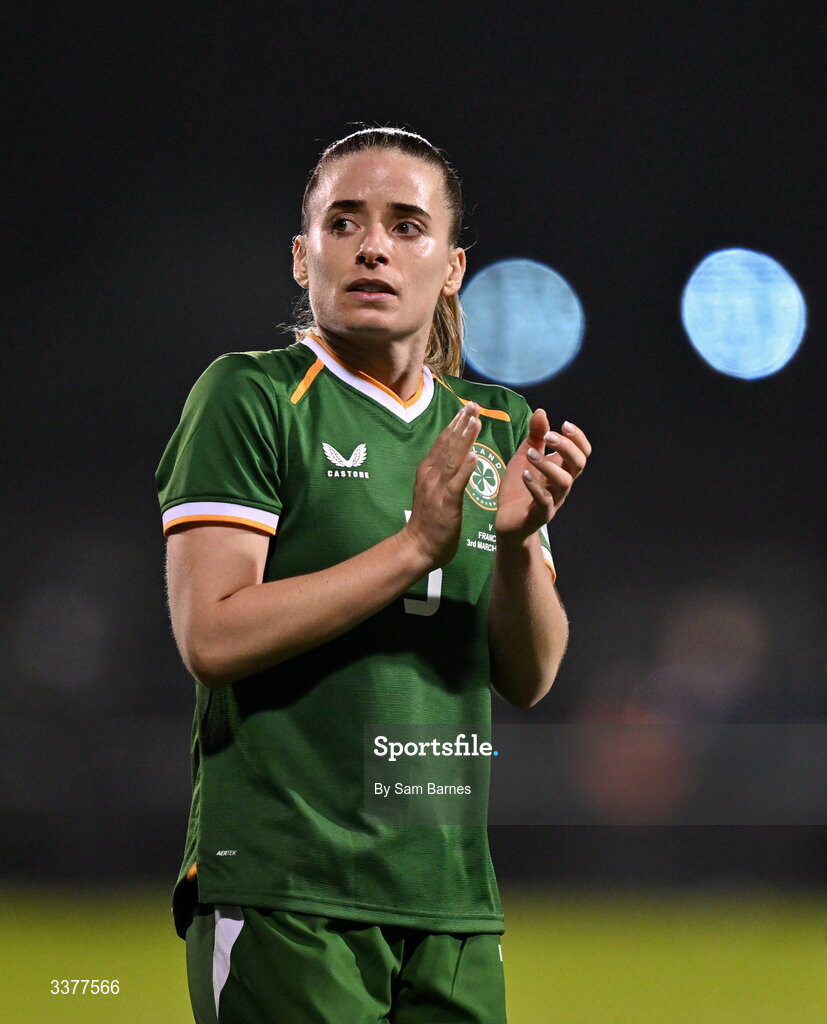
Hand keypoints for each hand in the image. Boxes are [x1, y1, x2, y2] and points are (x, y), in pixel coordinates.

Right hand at [403, 403, 481, 568]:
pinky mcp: (445, 503)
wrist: (418, 547)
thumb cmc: (428, 521)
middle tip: (474, 405)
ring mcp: (437, 488)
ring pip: (452, 458)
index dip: (455, 424)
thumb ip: (440, 474)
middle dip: (461, 423)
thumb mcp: (431, 490)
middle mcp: (430, 474)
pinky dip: (465, 469)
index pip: (443, 442)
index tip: (466, 408)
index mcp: (428, 471)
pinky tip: (475, 457)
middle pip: (447, 444)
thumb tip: (452, 457)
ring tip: (476, 421)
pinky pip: (456, 483)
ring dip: (465, 439)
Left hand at [495, 410, 590, 538]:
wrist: (508, 520)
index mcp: (562, 468)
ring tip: (531, 454)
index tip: (564, 424)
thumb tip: (541, 411)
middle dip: (567, 446)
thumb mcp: (525, 455)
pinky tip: (524, 475)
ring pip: (564, 482)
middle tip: (549, 435)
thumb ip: (535, 436)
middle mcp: (562, 484)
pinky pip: (544, 501)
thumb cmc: (519, 486)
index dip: (578, 438)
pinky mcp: (540, 514)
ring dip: (548, 465)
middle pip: (579, 464)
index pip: (582, 452)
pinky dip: (535, 486)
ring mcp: (553, 500)